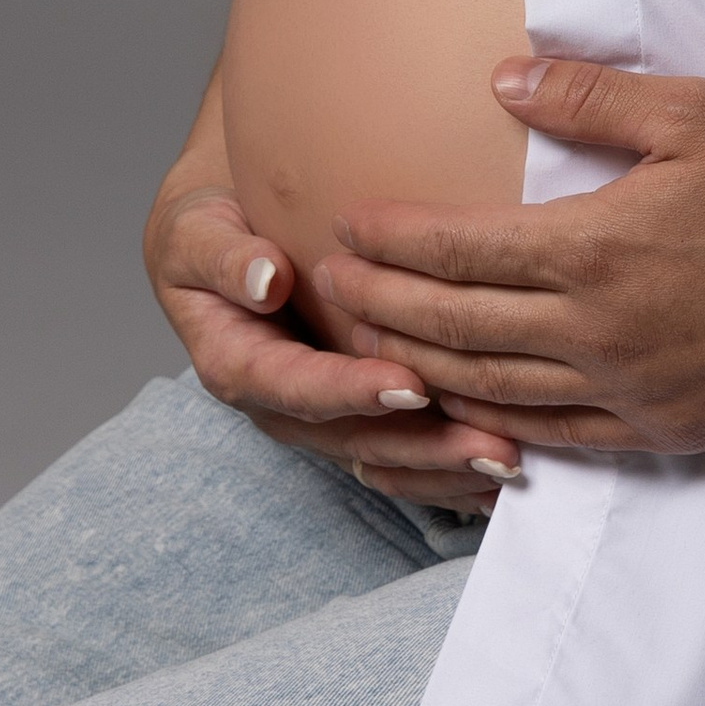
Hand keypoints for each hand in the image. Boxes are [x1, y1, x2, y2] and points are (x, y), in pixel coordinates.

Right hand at [144, 168, 523, 510]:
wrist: (220, 235)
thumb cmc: (209, 229)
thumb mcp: (194, 234)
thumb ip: (222, 258)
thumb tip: (264, 279)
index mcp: (238, 365)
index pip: (298, 386)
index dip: (352, 391)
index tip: (410, 385)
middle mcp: (283, 404)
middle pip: (355, 438)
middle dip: (425, 447)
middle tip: (493, 447)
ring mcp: (322, 415)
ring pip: (387, 456)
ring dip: (448, 467)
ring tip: (511, 463)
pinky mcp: (355, 413)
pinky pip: (402, 452)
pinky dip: (449, 469)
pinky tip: (503, 476)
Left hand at [312, 60, 704, 455]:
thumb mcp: (698, 112)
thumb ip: (592, 99)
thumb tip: (503, 78)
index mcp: (596, 250)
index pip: (461, 252)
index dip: (395, 241)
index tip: (347, 225)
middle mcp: (596, 333)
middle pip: (456, 327)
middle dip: (382, 304)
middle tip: (330, 287)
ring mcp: (626, 393)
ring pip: (492, 388)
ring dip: (420, 366)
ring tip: (373, 345)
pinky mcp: (660, 431)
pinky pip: (553, 437)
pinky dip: (494, 422)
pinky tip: (468, 408)